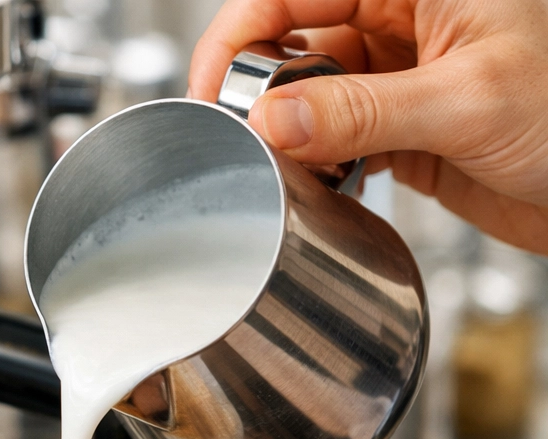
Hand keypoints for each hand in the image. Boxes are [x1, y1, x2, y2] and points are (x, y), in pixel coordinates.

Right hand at [189, 0, 547, 254]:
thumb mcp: (467, 103)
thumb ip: (362, 112)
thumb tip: (275, 119)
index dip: (241, 32)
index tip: (211, 88)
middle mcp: (405, 16)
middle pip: (295, 37)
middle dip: (262, 89)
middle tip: (246, 139)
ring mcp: (398, 73)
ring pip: (310, 93)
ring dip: (290, 134)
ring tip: (287, 167)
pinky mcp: (398, 126)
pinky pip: (333, 137)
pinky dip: (316, 163)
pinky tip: (318, 182)